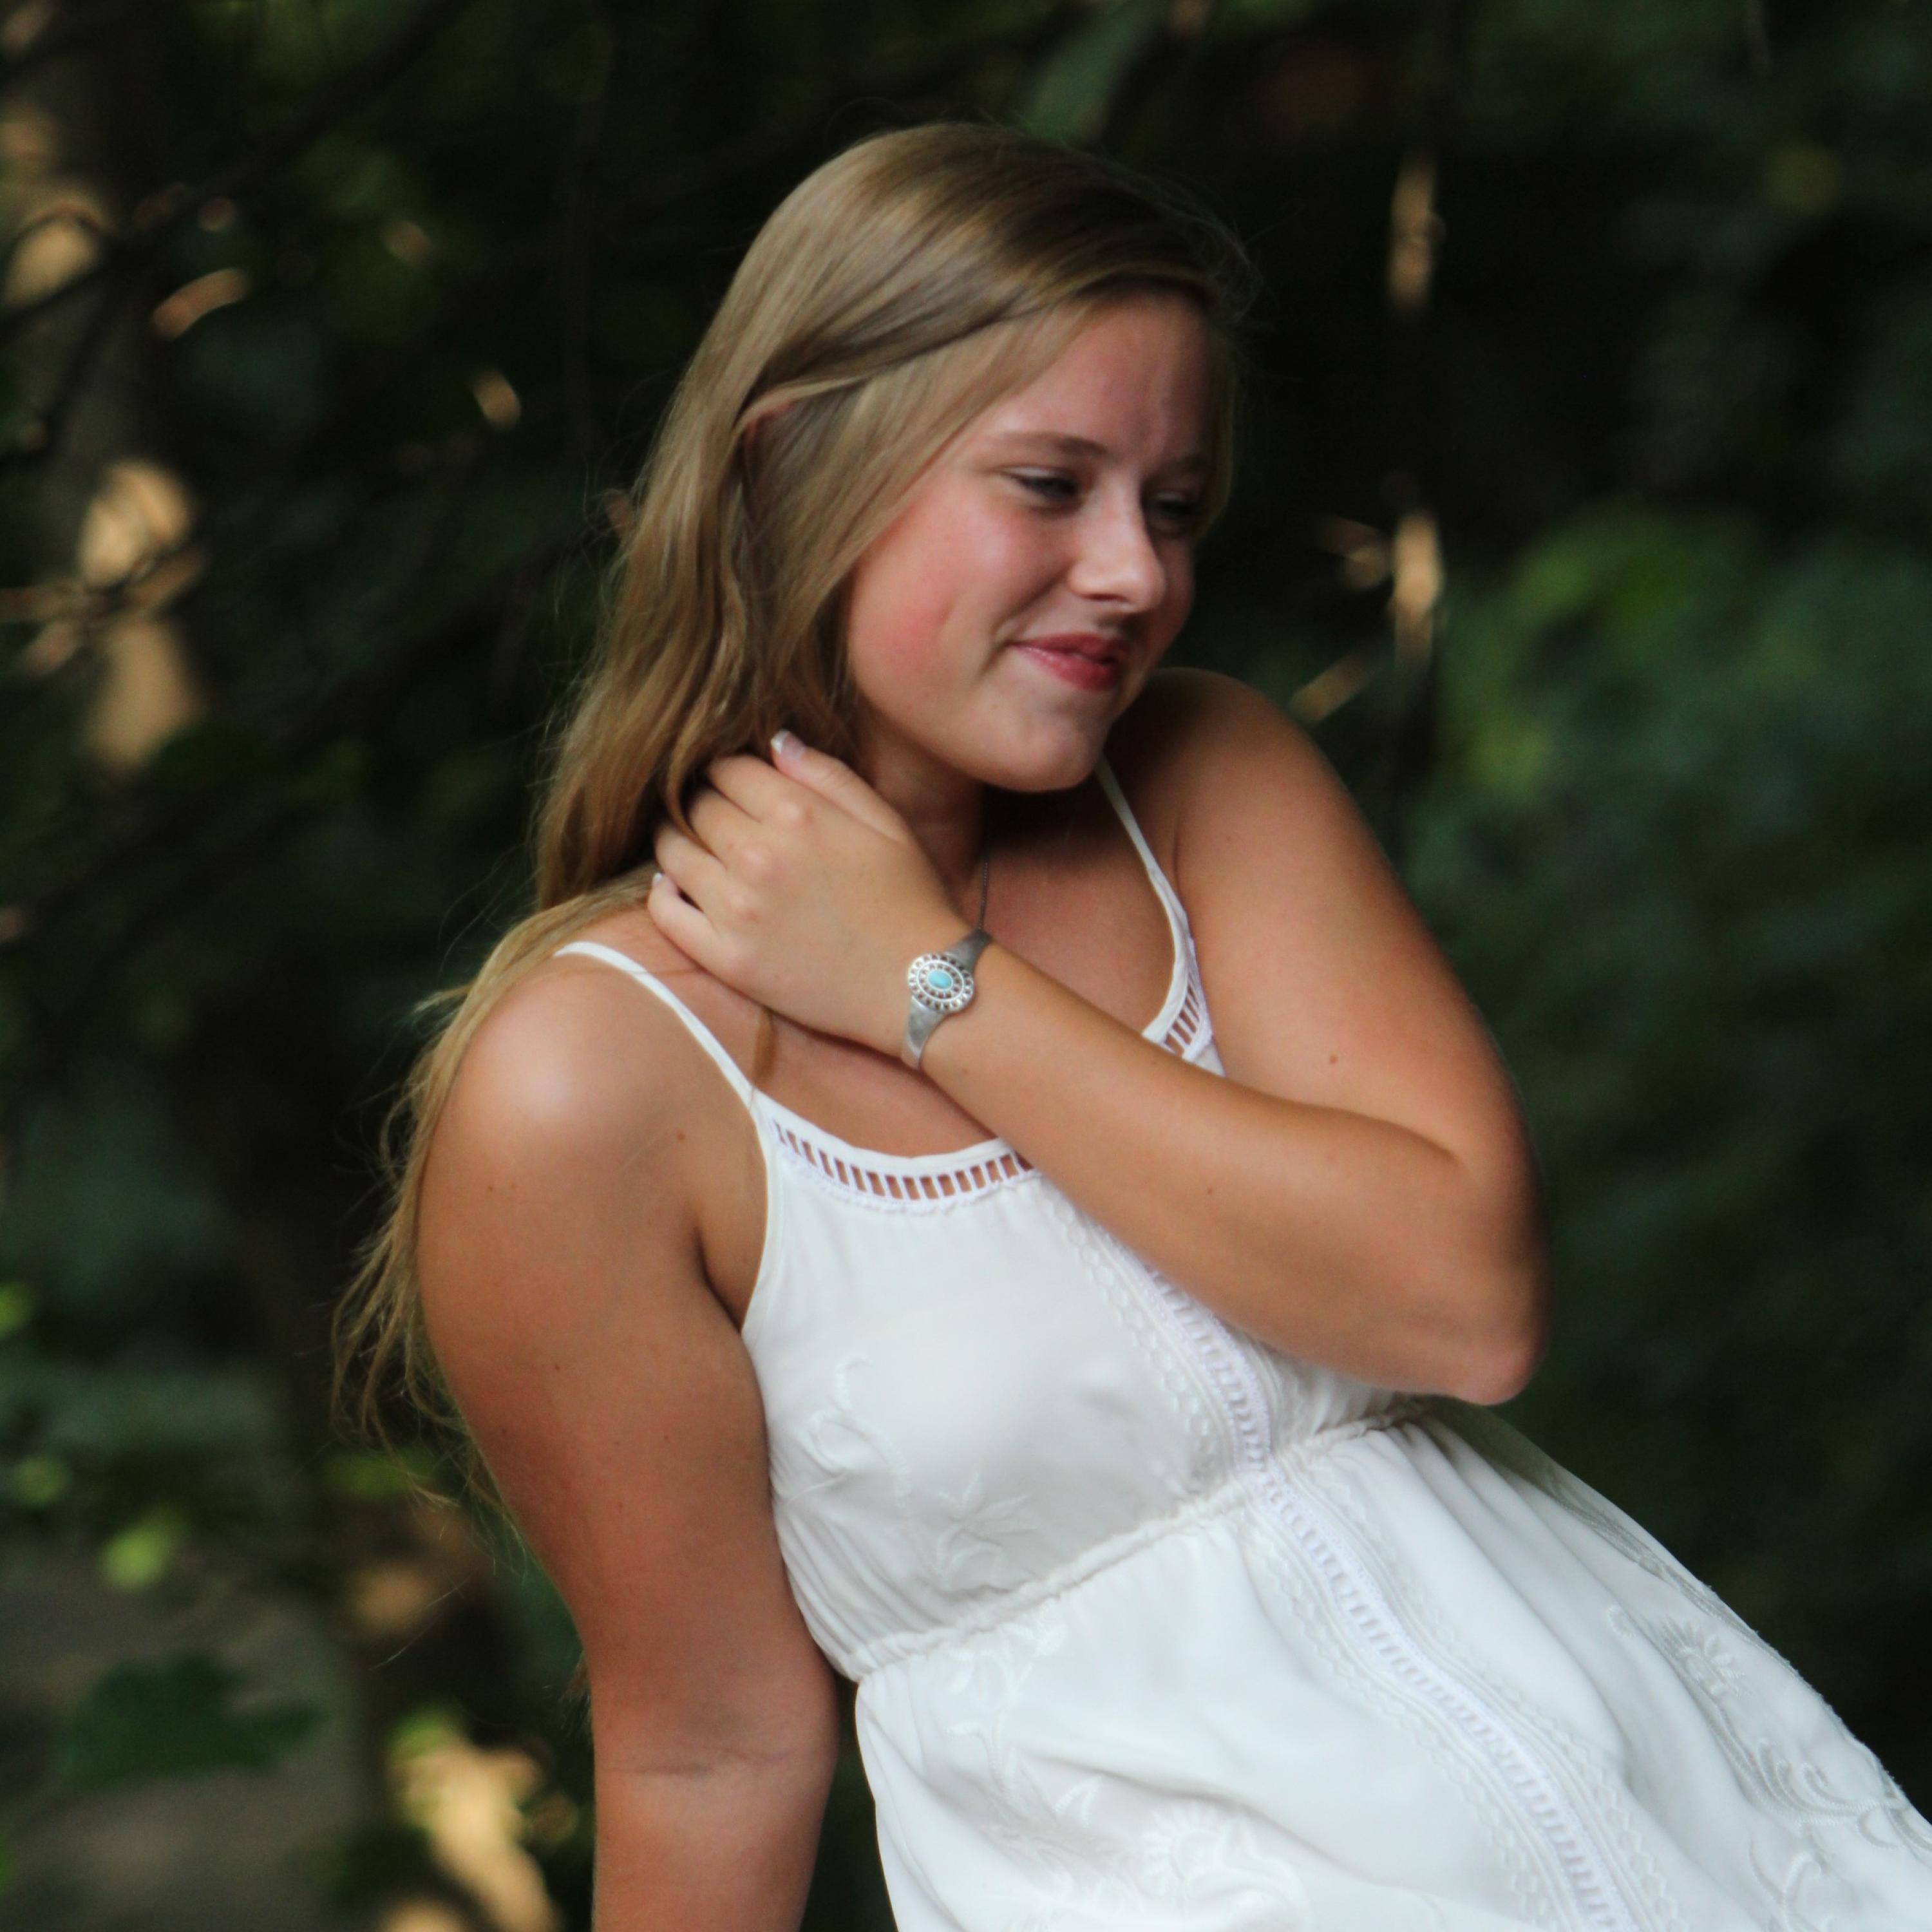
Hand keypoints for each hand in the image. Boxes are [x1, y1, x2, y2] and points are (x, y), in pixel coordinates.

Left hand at [648, 733, 968, 1058]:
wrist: (920, 985)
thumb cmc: (908, 898)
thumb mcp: (883, 820)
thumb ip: (825, 774)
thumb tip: (774, 741)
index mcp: (797, 814)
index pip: (725, 769)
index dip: (724, 770)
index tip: (729, 782)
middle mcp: (758, 856)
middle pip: (694, 807)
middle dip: (699, 802)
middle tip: (710, 813)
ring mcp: (737, 910)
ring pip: (673, 853)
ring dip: (675, 841)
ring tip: (690, 844)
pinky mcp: (727, 959)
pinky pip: (667, 914)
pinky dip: (664, 894)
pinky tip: (679, 887)